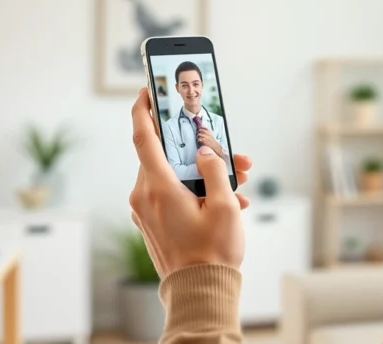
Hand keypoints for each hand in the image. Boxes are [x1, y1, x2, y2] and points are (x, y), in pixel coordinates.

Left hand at [129, 88, 252, 276]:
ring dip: (203, 171)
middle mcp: (145, 197)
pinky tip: (228, 199)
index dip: (144, 109)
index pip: (144, 137)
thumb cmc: (213, 254)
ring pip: (174, 174)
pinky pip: (173, 193)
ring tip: (239, 181)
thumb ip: (215, 170)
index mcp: (159, 188)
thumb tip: (204, 151)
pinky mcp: (154, 222)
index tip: (147, 89)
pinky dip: (196, 189)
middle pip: (168, 156)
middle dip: (199, 147)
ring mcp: (147, 211)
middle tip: (228, 147)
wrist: (200, 293)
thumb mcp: (225, 207)